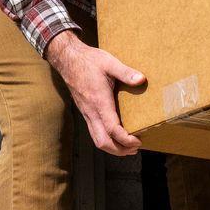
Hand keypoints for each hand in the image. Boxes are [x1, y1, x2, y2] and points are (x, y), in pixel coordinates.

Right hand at [46, 31, 144, 155]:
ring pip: (97, 140)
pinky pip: (94, 132)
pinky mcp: (85, 112)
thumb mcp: (109, 63)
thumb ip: (125, 72)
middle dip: (120, 150)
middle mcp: (91, 111)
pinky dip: (106, 140)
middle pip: (103, 142)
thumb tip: (141, 79)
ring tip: (128, 147)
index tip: (139, 140)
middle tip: (136, 148)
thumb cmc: (89, 60)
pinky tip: (115, 136)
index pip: (112, 129)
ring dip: (113, 148)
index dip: (126, 139)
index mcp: (99, 101)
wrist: (68, 59)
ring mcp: (87, 113)